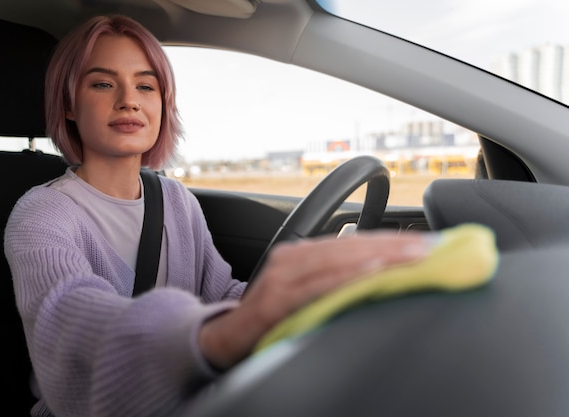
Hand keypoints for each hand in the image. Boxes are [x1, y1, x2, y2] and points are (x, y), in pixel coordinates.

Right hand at [199, 231, 431, 369]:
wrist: (227, 337)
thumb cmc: (269, 316)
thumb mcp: (302, 292)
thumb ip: (331, 281)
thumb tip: (376, 278)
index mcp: (300, 254)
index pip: (352, 242)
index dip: (389, 240)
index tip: (425, 243)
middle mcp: (291, 258)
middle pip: (349, 246)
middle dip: (392, 245)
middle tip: (430, 246)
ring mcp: (282, 276)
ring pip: (337, 259)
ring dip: (378, 255)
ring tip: (412, 255)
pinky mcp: (276, 299)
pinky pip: (317, 285)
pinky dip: (345, 276)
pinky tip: (372, 270)